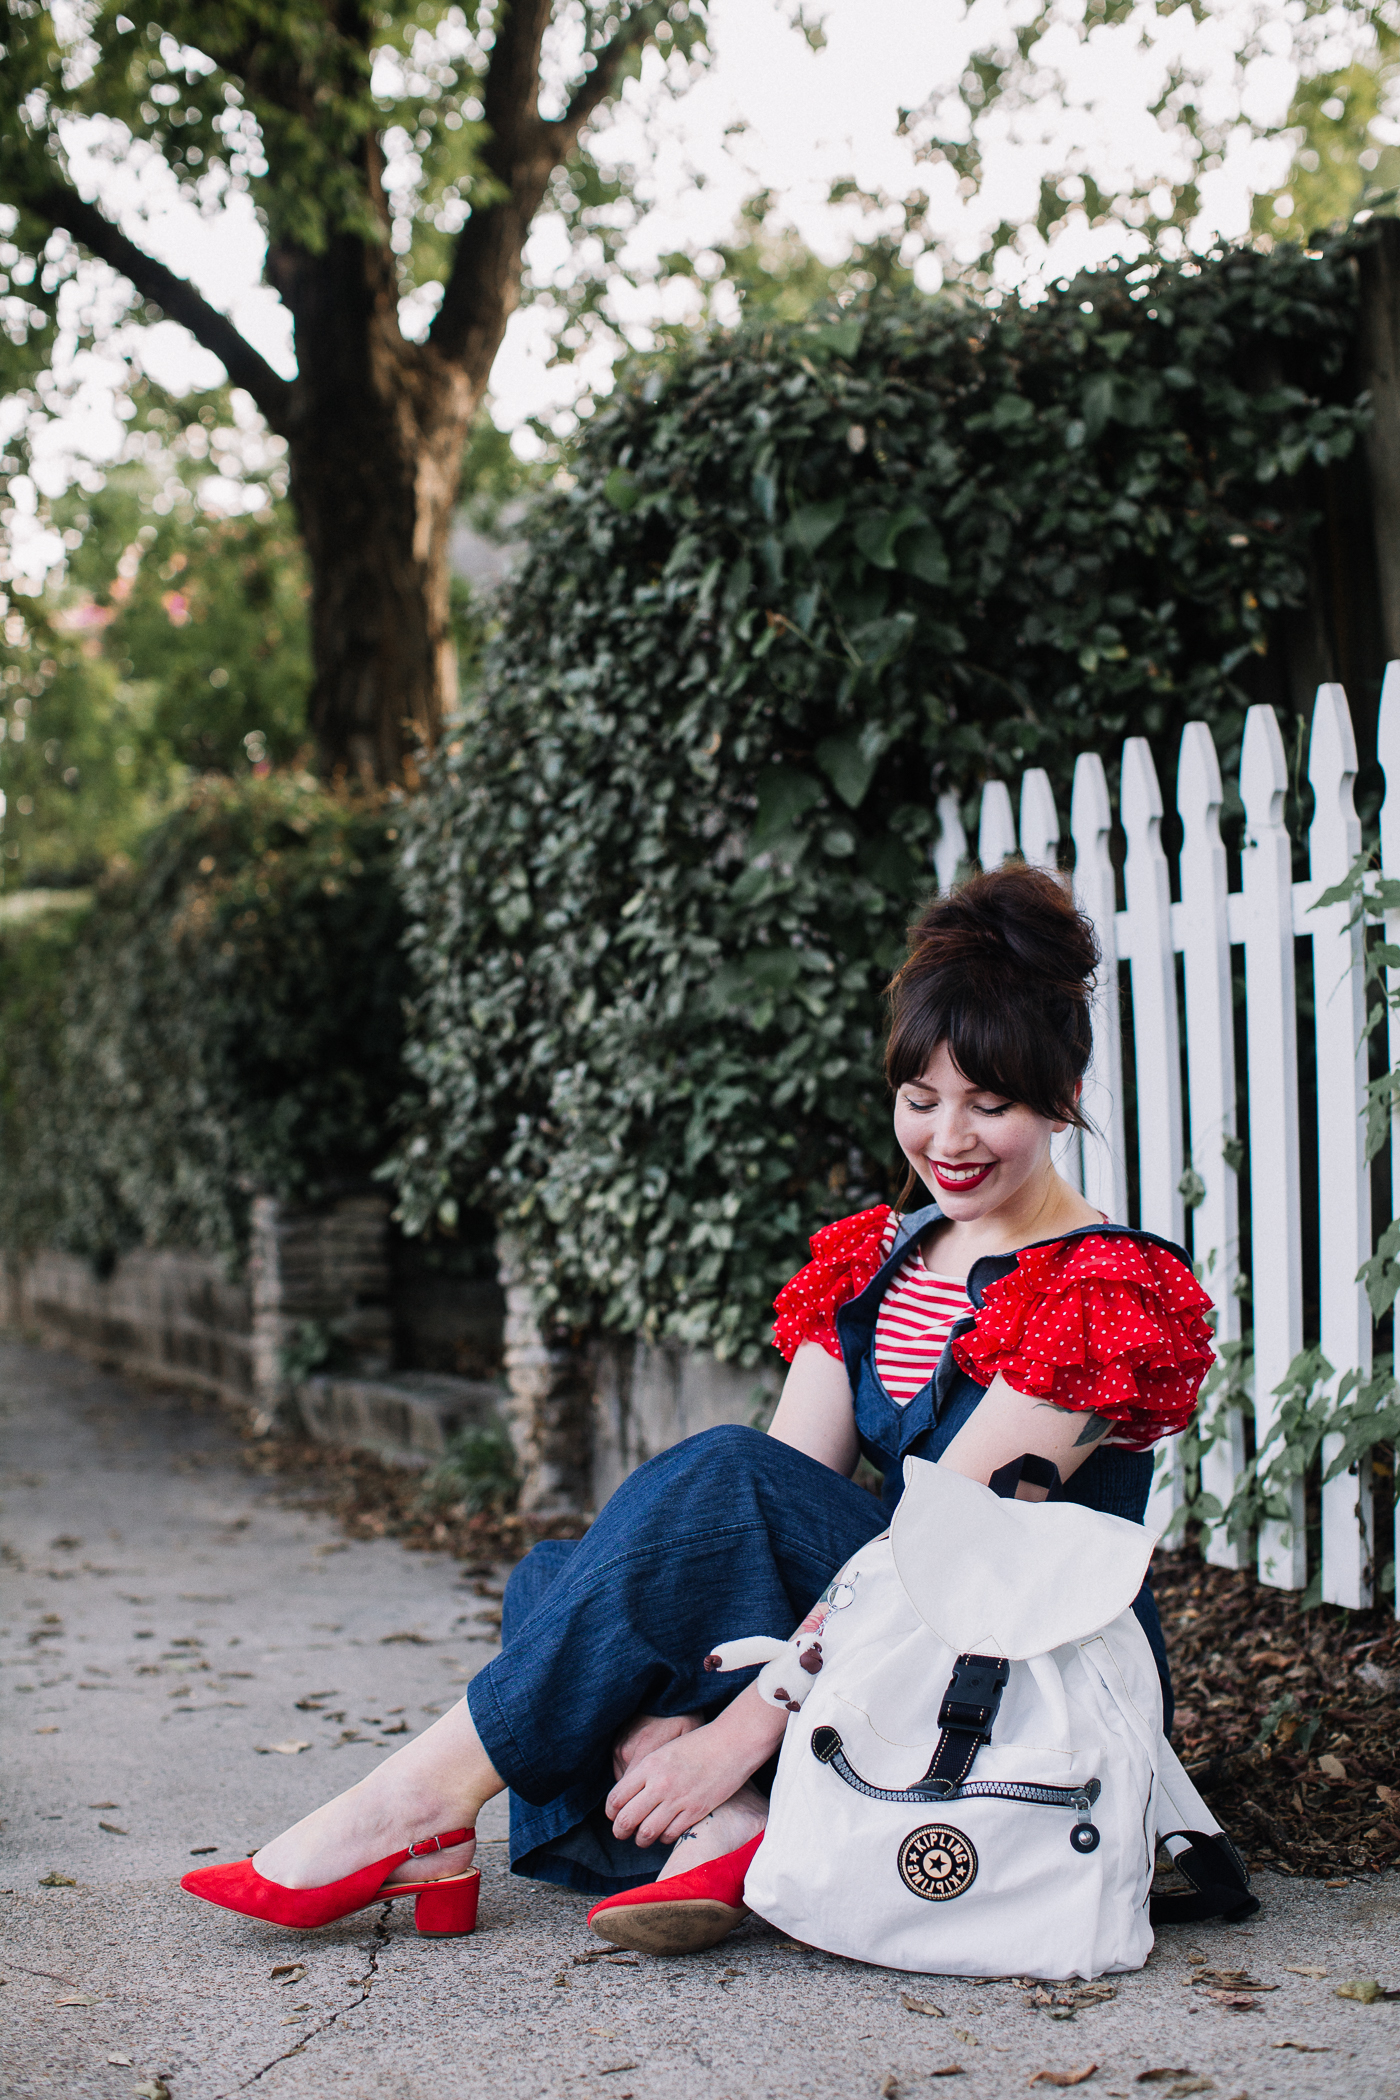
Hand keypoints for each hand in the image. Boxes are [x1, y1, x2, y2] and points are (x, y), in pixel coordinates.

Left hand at [604, 1686, 786, 1848]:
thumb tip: (628, 1795)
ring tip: (641, 1838)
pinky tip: (665, 1832)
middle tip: (621, 1833)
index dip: (611, 1812)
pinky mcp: (695, 1812)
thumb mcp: (664, 1750)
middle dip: (620, 1831)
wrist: (730, 1744)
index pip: (617, 1797)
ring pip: (647, 1832)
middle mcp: (660, 1784)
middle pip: (627, 1819)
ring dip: (640, 1839)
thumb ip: (645, 1772)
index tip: (613, 1815)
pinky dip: (663, 1838)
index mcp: (649, 1765)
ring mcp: (678, 1800)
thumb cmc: (697, 1744)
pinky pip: (670, 1835)